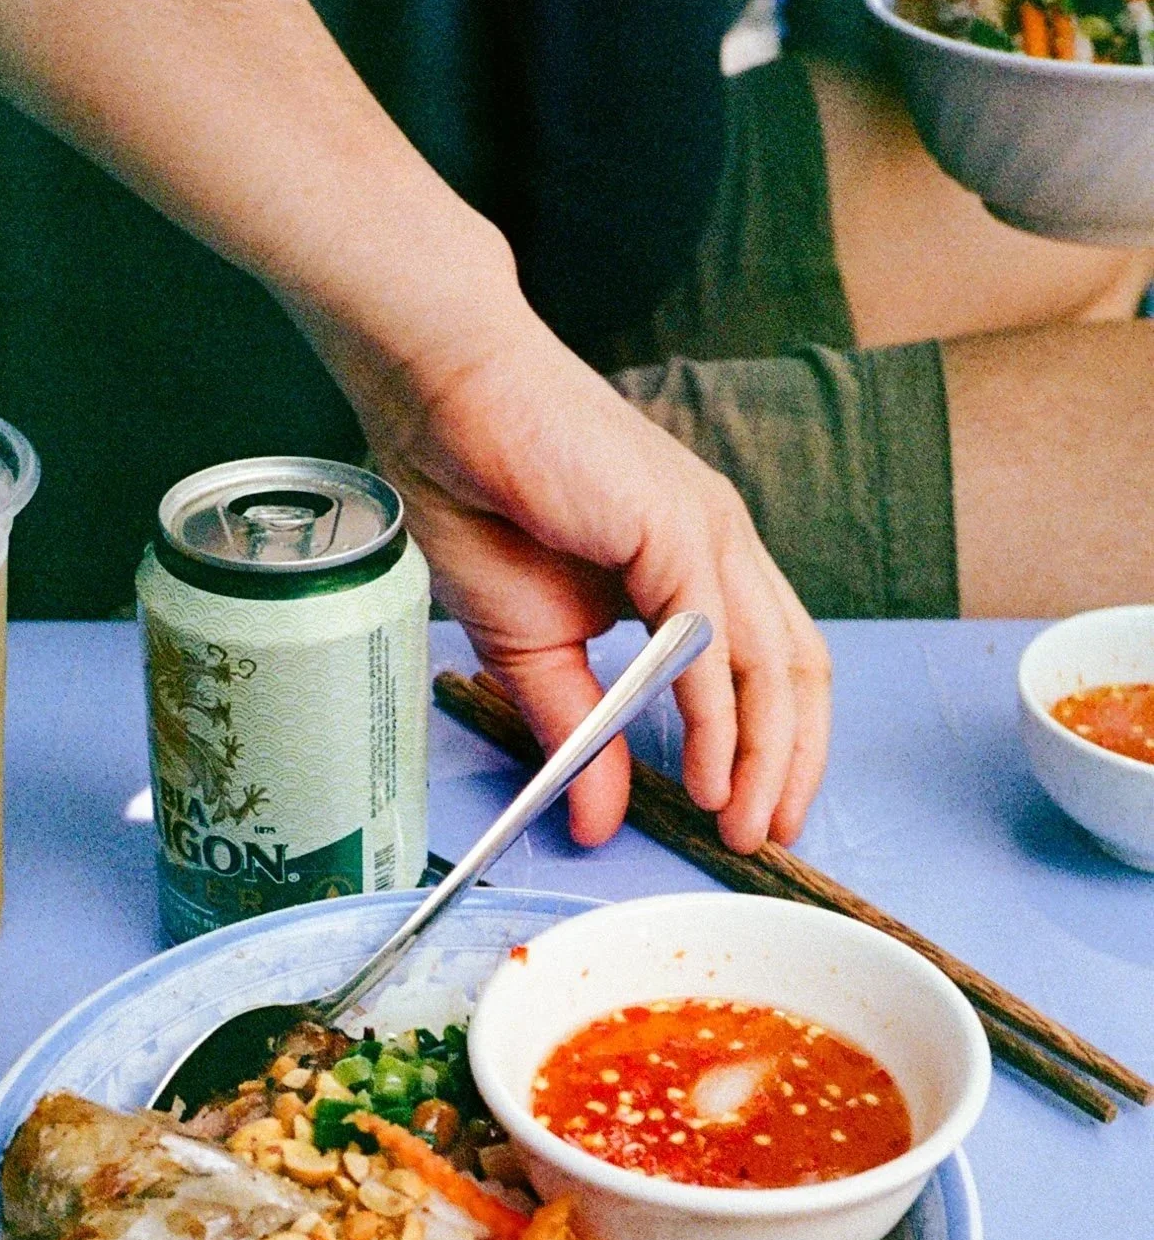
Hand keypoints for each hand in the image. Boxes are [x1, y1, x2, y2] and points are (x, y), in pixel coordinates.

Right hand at [344, 303, 831, 853]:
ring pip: (772, 664)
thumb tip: (595, 821)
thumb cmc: (481, 500)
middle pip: (796, 671)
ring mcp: (709, 533)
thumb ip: (578, 733)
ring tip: (742, 823)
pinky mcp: (679, 530)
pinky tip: (705, 774)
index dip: (775, 745)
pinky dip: (716, 719)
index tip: (755, 813)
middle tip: (767, 835)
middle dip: (789, 763)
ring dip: (764, 757)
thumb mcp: (533, 650)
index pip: (769, 665)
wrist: (442, 404)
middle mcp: (720, 547)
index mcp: (695, 564)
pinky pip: (713, 645)